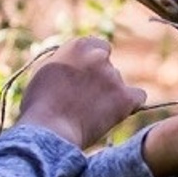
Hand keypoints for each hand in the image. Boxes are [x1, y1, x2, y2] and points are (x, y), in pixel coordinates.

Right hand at [17, 37, 144, 147]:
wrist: (48, 130)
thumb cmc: (39, 105)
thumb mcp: (46, 71)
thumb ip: (66, 62)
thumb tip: (76, 63)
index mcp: (78, 46)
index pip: (98, 46)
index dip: (93, 62)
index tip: (87, 75)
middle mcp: (98, 57)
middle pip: (107, 67)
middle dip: (100, 80)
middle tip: (86, 99)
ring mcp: (113, 76)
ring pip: (118, 84)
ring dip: (110, 95)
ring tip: (90, 114)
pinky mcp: (124, 97)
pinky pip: (138, 96)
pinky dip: (130, 104)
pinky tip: (117, 113)